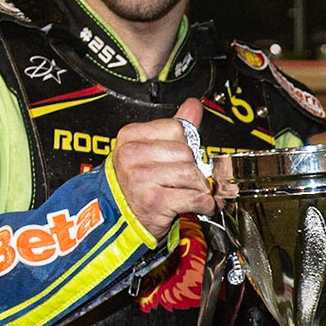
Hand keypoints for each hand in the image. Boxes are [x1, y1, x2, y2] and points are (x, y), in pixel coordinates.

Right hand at [110, 97, 215, 240]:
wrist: (121, 219)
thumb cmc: (136, 185)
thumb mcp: (150, 151)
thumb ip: (174, 127)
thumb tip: (193, 105)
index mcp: (130, 136)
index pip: (177, 128)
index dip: (186, 145)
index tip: (181, 158)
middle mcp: (132, 156)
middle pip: (186, 152)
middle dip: (193, 168)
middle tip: (186, 180)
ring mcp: (141, 179)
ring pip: (192, 173)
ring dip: (199, 187)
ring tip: (190, 192)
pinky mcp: (154, 201)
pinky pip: (195, 197)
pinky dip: (205, 203)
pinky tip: (200, 205)